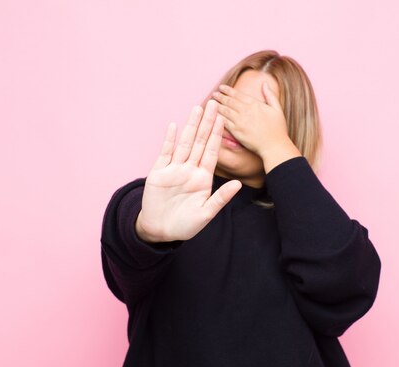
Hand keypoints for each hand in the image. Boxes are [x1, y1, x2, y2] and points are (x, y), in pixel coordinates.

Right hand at [136, 100, 242, 242]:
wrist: (160, 231)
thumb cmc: (185, 225)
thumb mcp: (206, 214)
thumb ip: (221, 198)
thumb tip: (238, 184)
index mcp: (203, 178)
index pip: (213, 152)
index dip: (218, 135)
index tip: (225, 118)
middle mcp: (190, 170)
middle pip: (200, 142)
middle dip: (207, 123)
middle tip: (214, 103)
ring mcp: (174, 169)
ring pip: (185, 143)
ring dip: (191, 126)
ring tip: (197, 108)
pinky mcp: (159, 172)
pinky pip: (165, 153)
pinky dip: (169, 139)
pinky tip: (174, 126)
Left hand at [211, 82, 291, 156]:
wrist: (274, 146)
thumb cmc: (278, 129)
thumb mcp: (277, 109)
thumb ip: (270, 95)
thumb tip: (265, 83)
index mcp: (255, 104)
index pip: (238, 94)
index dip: (228, 90)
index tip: (221, 87)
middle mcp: (246, 111)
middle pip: (229, 101)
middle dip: (220, 96)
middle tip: (214, 94)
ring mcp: (240, 121)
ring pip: (225, 110)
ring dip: (216, 105)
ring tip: (210, 102)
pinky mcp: (236, 132)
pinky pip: (224, 122)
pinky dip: (217, 117)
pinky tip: (212, 115)